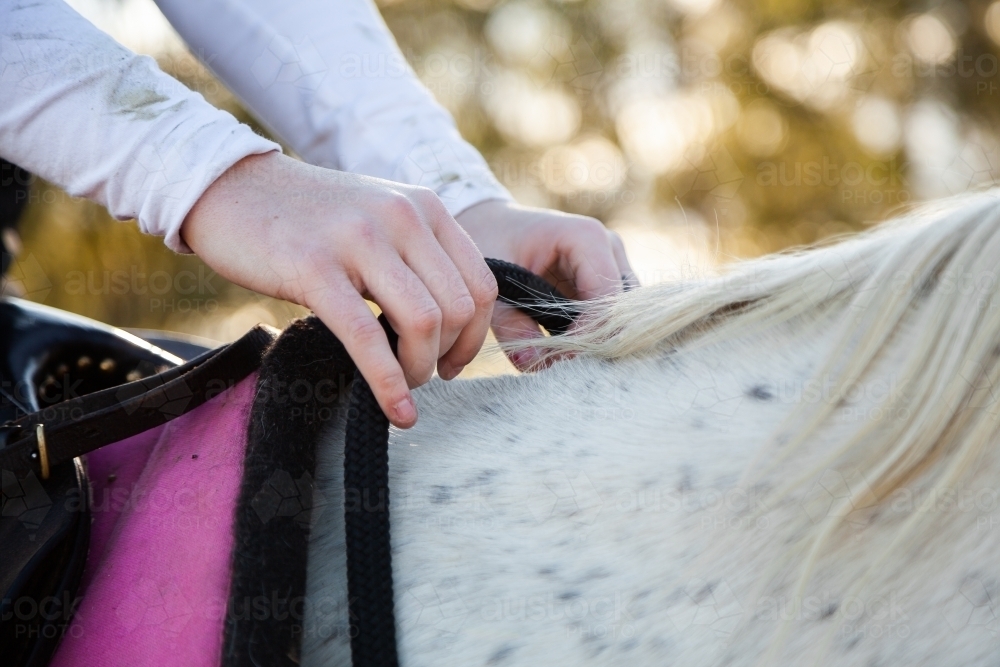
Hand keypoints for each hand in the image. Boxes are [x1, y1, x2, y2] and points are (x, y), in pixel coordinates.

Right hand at [182, 152, 496, 427]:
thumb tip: (451, 323)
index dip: (475, 336)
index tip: (453, 362)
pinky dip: (388, 383)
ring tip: (403, 385)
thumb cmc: (308, 217)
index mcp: (424, 208)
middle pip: (459, 308)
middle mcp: (402, 216)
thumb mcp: (378, 219)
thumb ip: (417, 256)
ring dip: (419, 370)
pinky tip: (395, 410)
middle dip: (448, 357)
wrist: (231, 188)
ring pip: (423, 322)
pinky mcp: (314, 267)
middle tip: (424, 376)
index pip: (482, 284)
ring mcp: (359, 239)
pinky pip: (367, 336)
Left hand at [456, 199, 635, 368]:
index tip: (558, 361)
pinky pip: (612, 318)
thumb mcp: (492, 281)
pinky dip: (592, 339)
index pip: (606, 299)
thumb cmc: (490, 242)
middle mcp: (610, 249)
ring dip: (596, 343)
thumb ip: (511, 324)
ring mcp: (614, 265)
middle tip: (561, 370)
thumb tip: (532, 365)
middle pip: (623, 311)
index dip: (588, 335)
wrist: (490, 223)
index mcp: (587, 238)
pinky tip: (566, 354)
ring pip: (623, 318)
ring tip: (561, 363)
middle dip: (595, 343)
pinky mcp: (607, 284)